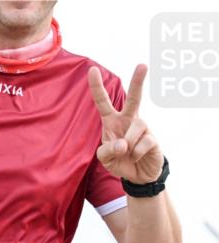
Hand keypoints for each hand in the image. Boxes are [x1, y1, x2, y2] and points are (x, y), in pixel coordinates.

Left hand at [88, 64, 164, 184]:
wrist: (137, 175)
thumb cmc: (118, 161)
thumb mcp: (104, 158)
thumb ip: (106, 151)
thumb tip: (122, 144)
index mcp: (112, 121)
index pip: (103, 102)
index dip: (97, 87)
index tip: (92, 69)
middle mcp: (128, 120)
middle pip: (134, 98)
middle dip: (138, 82)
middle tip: (142, 65)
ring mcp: (142, 128)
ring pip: (136, 128)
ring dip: (127, 144)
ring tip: (127, 154)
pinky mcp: (153, 138)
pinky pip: (143, 143)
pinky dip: (136, 154)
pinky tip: (136, 157)